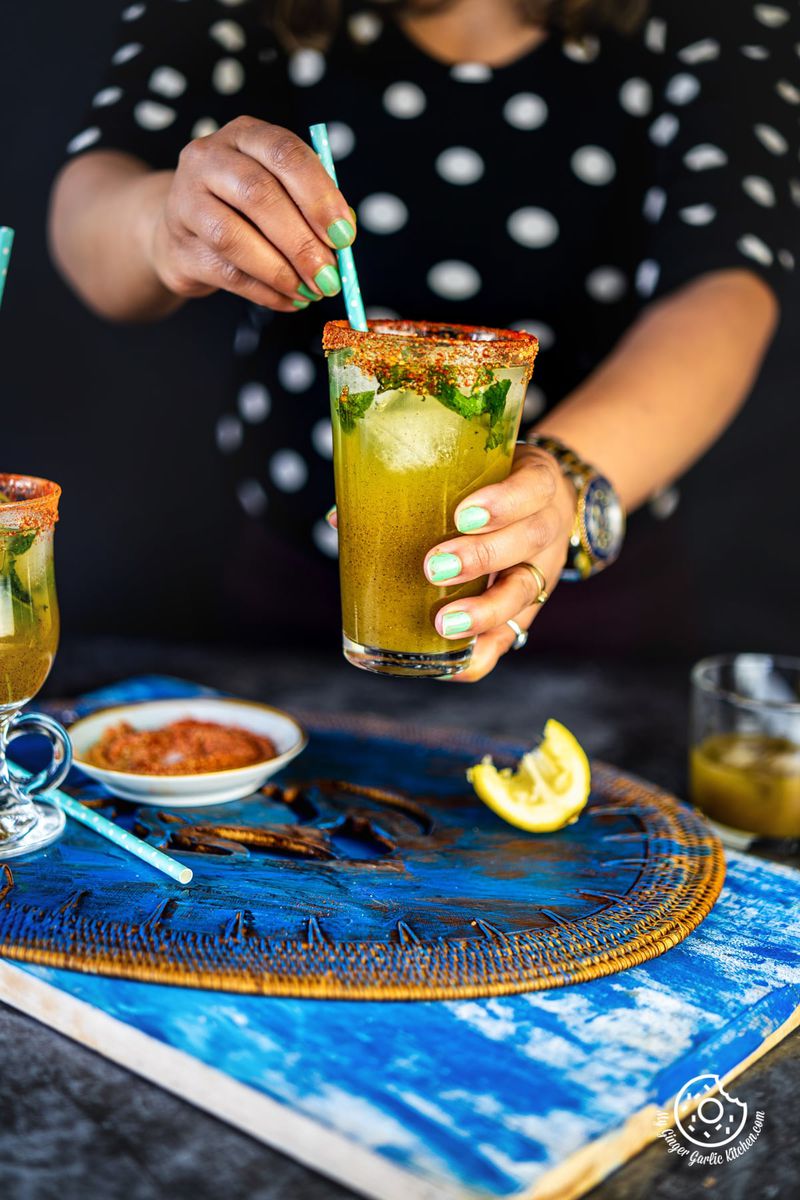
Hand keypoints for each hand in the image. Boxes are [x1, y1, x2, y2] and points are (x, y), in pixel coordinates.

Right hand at [146, 117, 354, 310]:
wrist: (185, 231)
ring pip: (232, 236)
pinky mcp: (179, 245)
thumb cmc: (244, 209)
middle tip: (329, 274)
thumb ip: (313, 208)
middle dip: (301, 241)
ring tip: (309, 291)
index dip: (318, 196)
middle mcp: (209, 158)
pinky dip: (264, 292)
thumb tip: (343, 235)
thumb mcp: (282, 192)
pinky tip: (289, 300)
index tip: (344, 235)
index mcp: (246, 135)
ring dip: (279, 270)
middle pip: (257, 194)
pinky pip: (226, 272)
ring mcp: (186, 199)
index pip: (284, 153)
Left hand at [424, 445, 575, 681]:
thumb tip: (338, 518)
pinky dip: (483, 655)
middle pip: (529, 540)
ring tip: (444, 622)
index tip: (462, 514)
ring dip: (483, 610)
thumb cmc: (491, 484)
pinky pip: (511, 636)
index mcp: (538, 482)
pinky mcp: (529, 608)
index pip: (534, 487)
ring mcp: (543, 569)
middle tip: (434, 567)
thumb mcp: (473, 470)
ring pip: (525, 591)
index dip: (503, 503)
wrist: (542, 505)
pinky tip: (454, 668)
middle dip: (482, 556)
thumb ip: (417, 487)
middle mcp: (547, 526)